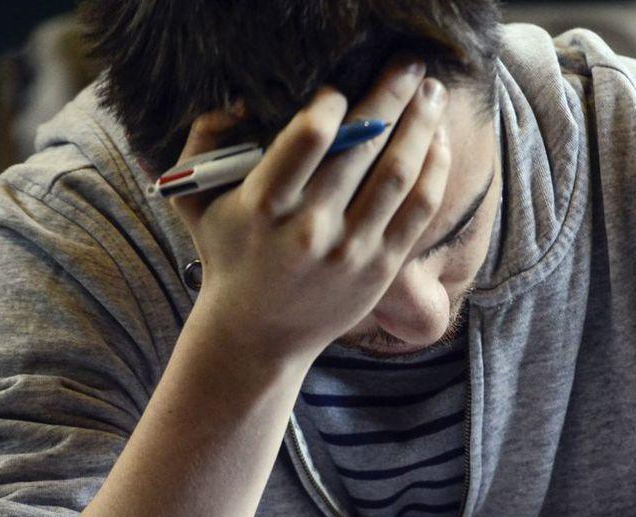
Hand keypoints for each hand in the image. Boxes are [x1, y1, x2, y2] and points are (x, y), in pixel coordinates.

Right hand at [167, 56, 451, 362]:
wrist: (257, 334)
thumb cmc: (228, 255)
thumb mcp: (196, 200)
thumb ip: (204, 141)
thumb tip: (238, 99)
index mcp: (264, 205)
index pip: (309, 137)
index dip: (333, 103)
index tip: (342, 86)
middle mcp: (310, 228)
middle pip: (363, 147)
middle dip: (392, 95)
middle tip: (410, 63)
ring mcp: (351, 250)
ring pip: (397, 173)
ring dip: (421, 126)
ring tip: (433, 92)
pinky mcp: (380, 267)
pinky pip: (417, 209)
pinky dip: (433, 170)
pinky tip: (439, 141)